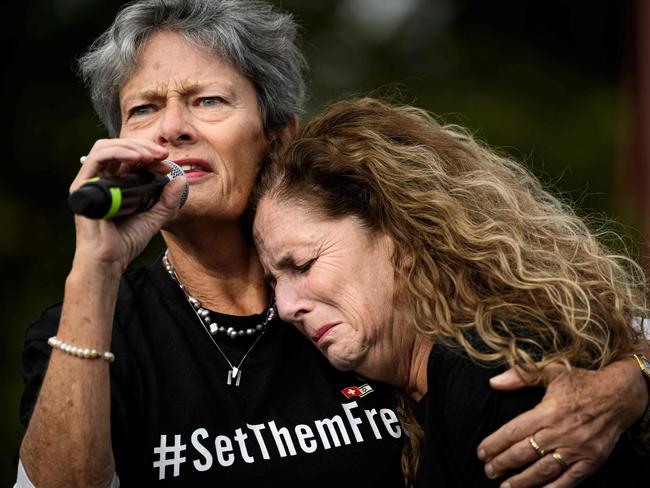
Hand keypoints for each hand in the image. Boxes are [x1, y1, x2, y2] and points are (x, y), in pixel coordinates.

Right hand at [71, 138, 185, 270]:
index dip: (149, 155)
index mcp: (114, 183)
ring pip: (106, 147)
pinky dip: (119, 152)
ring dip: (132, 147)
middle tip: (163, 154)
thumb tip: (181, 179)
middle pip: (118, 148)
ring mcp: (90, 182)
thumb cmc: (126, 241)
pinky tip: (139, 158)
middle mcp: (100, 179)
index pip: (129, 158)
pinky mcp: (83, 186)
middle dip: (143, 147)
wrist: (109, 260)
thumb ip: (168, 200)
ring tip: (152, 155)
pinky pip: (98, 158)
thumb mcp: (154, 217)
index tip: (168, 162)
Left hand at [477, 360, 647, 487]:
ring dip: (522, 482)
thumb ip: (521, 376)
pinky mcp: (590, 461)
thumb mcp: (551, 371)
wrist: (619, 395)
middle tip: (489, 471)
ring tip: (505, 487)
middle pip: (525, 453)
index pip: (514, 431)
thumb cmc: (581, 382)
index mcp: (548, 411)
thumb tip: (494, 382)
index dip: (495, 444)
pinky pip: (568, 481)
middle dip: (503, 464)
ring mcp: (577, 449)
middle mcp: (561, 432)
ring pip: (543, 470)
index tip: (481, 452)